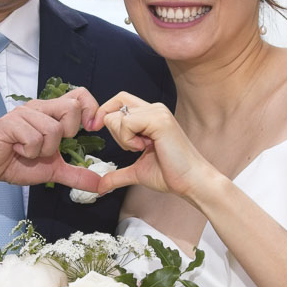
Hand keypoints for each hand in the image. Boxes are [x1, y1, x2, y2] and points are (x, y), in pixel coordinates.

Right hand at [0, 88, 100, 192]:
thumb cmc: (15, 162)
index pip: (79, 96)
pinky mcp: (10, 123)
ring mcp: (24, 113)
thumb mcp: (52, 170)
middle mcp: (39, 107)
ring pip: (53, 129)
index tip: (92, 128)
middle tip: (50, 146)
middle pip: (71, 107)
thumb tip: (101, 184)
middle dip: (67, 134)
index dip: (91, 108)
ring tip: (28, 151)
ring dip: (43, 150)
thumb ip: (76, 174)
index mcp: (51, 112)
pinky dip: (29, 152)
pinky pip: (34, 138)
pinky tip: (17, 150)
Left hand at [92, 91, 215, 197]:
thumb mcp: (137, 172)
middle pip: (114, 107)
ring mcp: (157, 112)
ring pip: (117, 116)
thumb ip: (117, 175)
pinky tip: (147, 147)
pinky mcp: (158, 120)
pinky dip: (129, 140)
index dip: (104, 113)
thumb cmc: (171, 174)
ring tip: (144, 148)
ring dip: (124, 138)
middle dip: (115, 132)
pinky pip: (127, 123)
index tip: (96, 129)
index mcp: (150, 115)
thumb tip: (100, 186)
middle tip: (134, 147)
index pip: (118, 100)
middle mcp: (153, 108)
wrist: (191, 182)